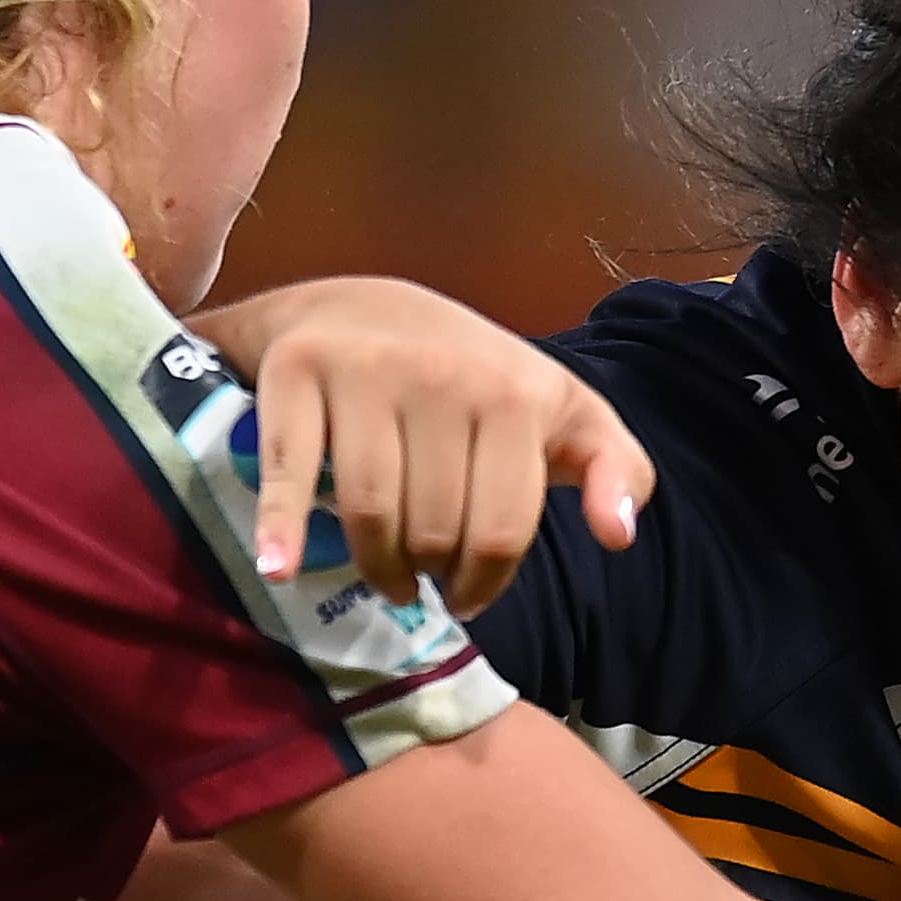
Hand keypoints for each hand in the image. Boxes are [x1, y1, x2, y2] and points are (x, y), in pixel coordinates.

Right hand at [194, 277, 651, 614]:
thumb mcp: (563, 411)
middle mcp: (442, 374)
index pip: (502, 532)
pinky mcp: (298, 370)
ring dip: (376, 566)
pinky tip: (280, 568)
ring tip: (385, 575)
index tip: (467, 593)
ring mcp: (366, 369)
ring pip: (371, 514)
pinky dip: (282, 526)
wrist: (362, 307)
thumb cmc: (472, 377)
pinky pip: (289, 469)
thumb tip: (619, 533)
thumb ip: (615, 467)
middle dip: (429, 573)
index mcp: (513, 392)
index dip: (486, 582)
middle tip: (422, 575)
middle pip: (434, 531)